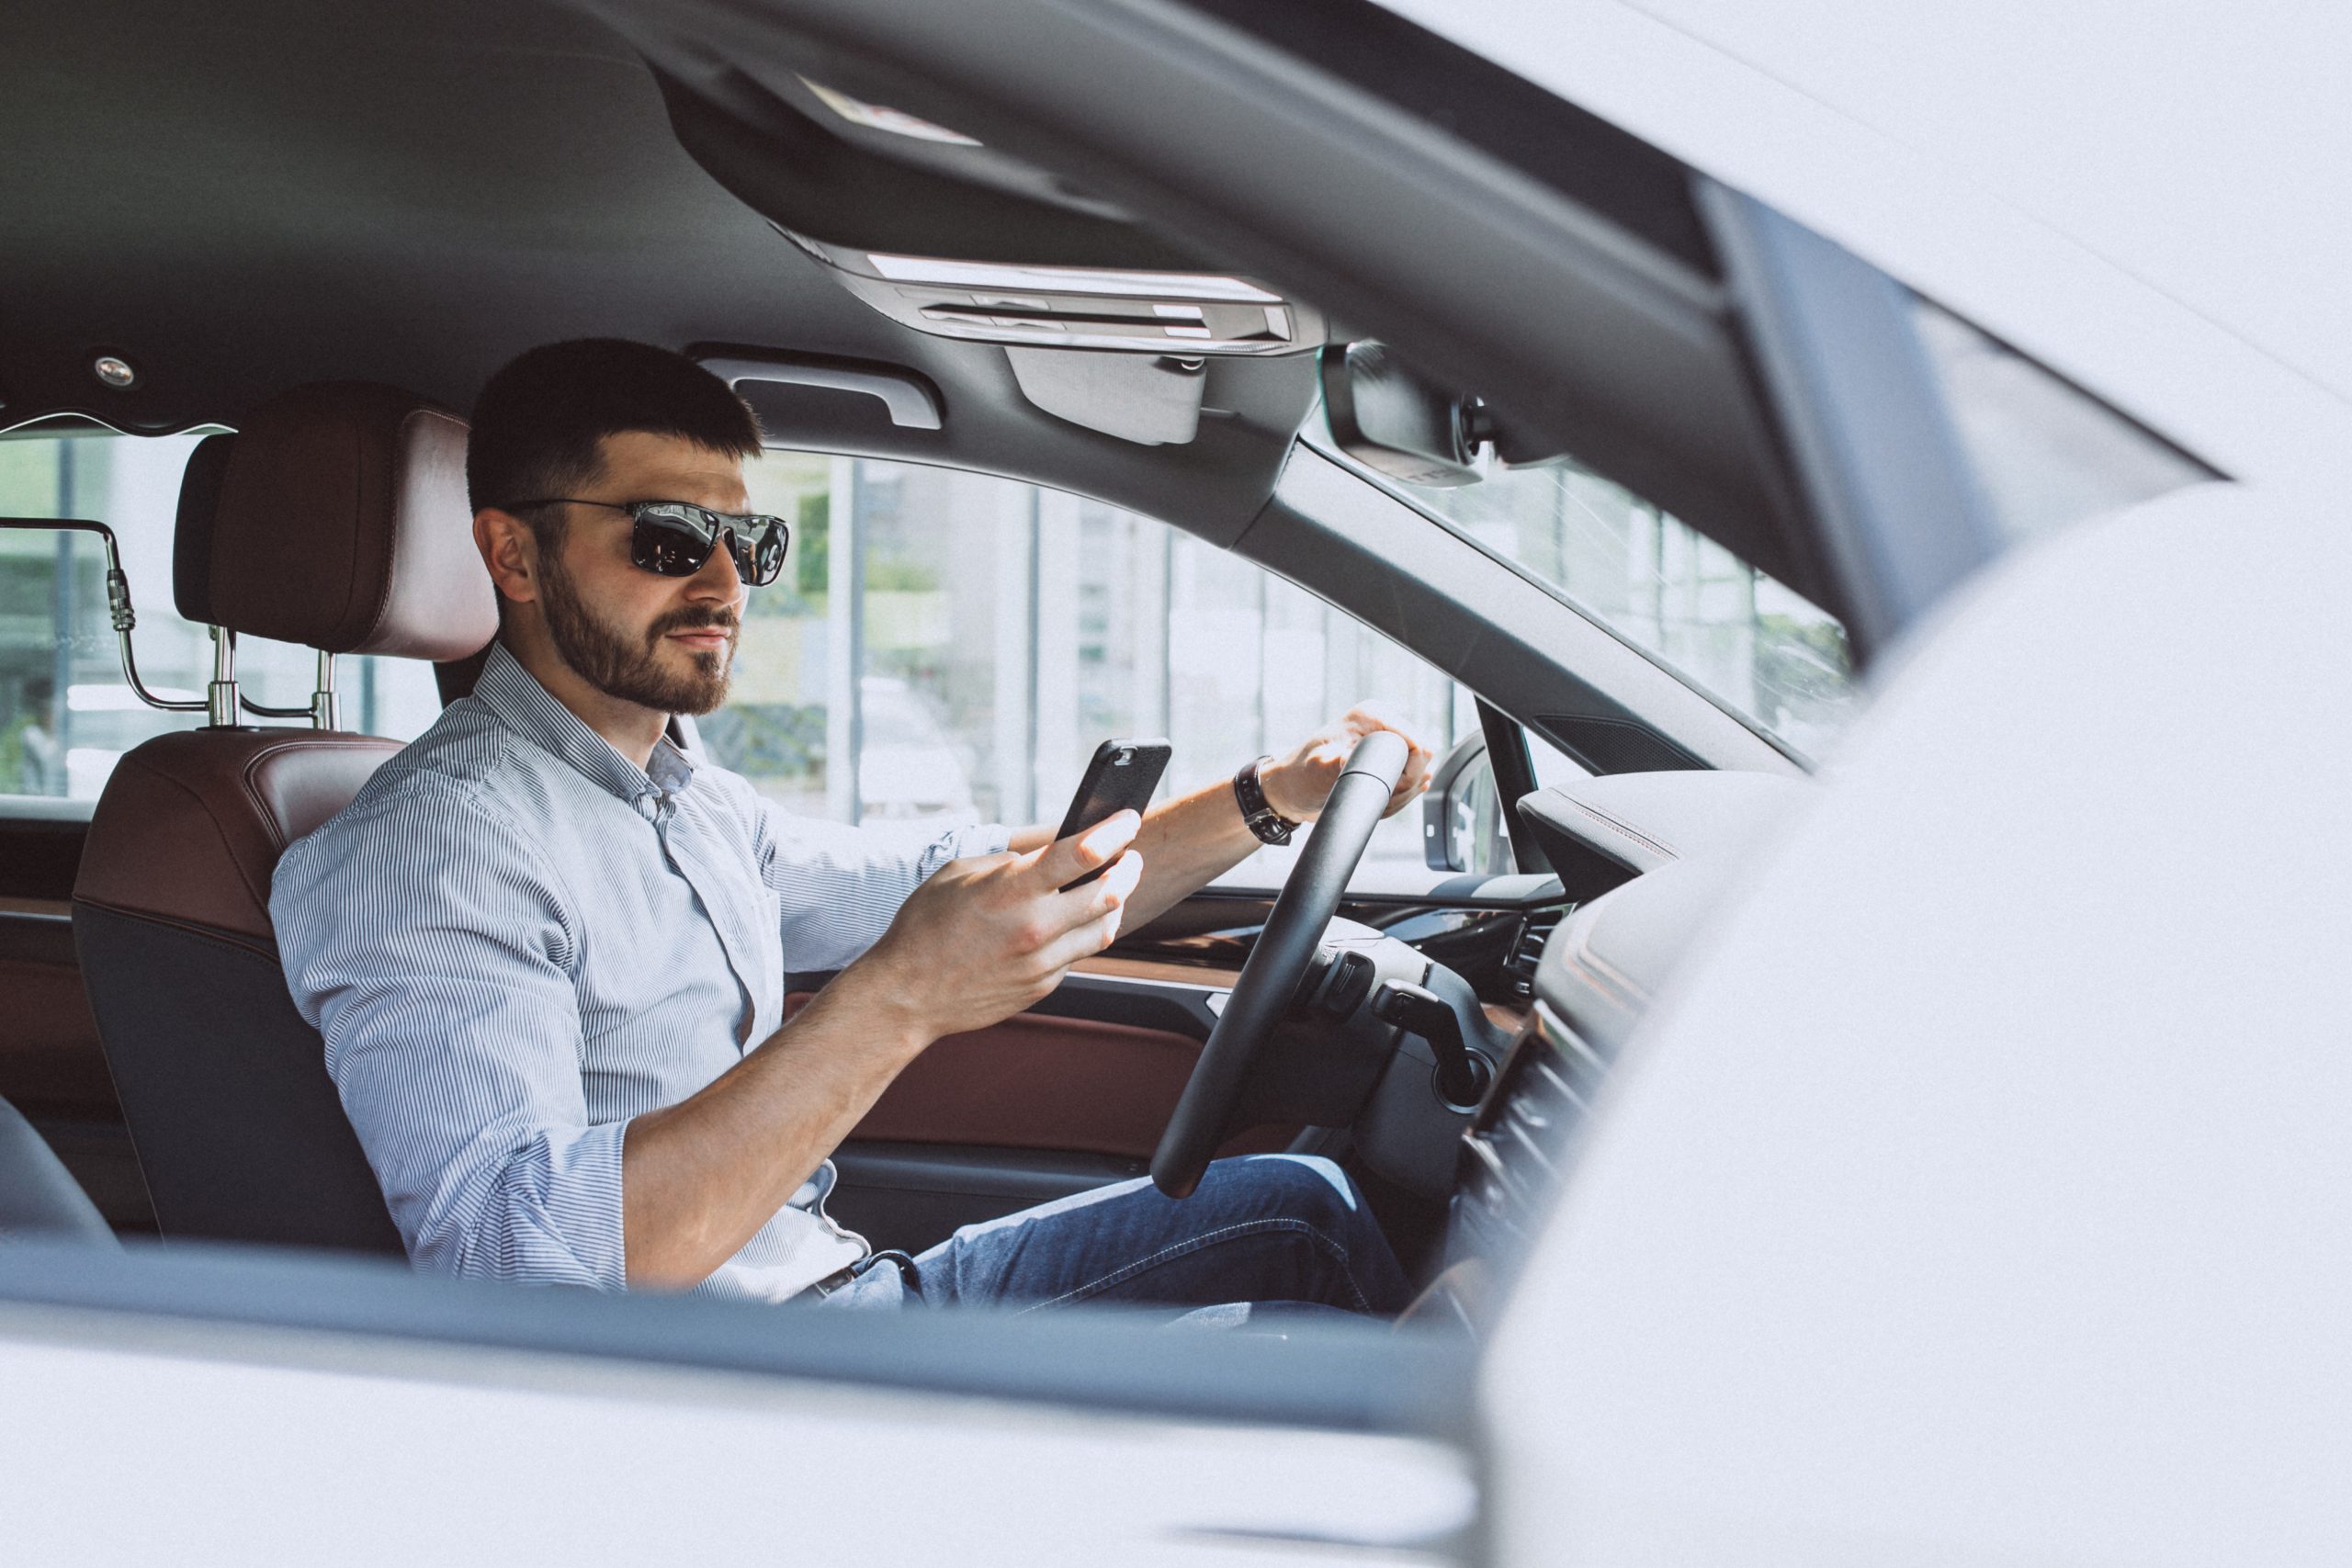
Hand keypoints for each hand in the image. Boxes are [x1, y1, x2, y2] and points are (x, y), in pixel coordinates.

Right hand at [855, 812, 1144, 1040]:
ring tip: (1114, 886)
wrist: (907, 995)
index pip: (1083, 852)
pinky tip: (1075, 922)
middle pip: (1111, 892)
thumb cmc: (925, 927)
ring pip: (1105, 928)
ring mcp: (1042, 961)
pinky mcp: (1043, 986)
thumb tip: (1045, 855)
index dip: (1115, 830)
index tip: (1128, 819)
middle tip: (1130, 857)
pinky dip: (1082, 933)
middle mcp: (1034, 927)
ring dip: (1116, 903)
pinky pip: (1077, 954)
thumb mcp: (958, 874)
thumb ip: (1007, 861)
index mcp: (1012, 889)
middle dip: (1129, 868)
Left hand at [1259, 703, 1435, 823]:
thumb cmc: (1299, 777)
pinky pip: (1411, 785)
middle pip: (1423, 762)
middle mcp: (1384, 725)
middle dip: (1403, 788)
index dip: (1409, 774)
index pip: (1419, 744)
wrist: (1291, 791)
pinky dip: (1396, 799)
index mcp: (1372, 715)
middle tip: (1371, 797)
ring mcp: (1387, 743)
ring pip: (1420, 777)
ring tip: (1367, 797)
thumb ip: (1336, 764)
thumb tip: (1351, 760)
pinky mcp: (1388, 760)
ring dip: (1399, 797)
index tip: (1385, 789)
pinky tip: (1373, 799)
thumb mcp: (1316, 770)